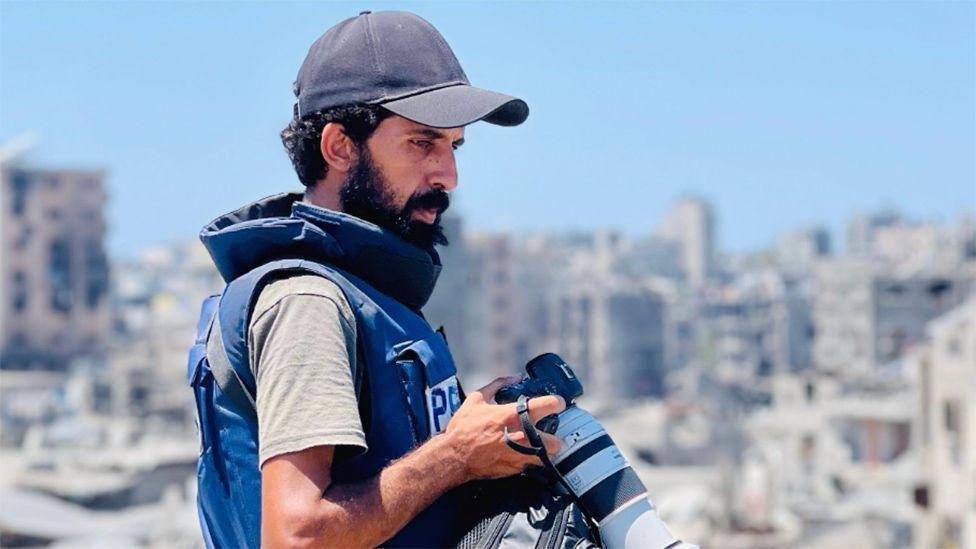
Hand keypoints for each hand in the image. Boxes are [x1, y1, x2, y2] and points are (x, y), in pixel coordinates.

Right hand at [442, 376, 565, 480]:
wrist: (454, 456)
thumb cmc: (464, 427)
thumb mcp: (477, 398)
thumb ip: (498, 384)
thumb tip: (515, 377)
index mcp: (514, 415)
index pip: (549, 405)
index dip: (557, 402)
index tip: (557, 404)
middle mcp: (522, 436)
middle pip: (556, 441)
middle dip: (555, 438)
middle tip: (548, 433)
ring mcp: (520, 455)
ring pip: (548, 457)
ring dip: (546, 452)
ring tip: (539, 447)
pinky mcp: (515, 469)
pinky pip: (532, 466)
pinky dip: (531, 461)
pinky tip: (522, 455)